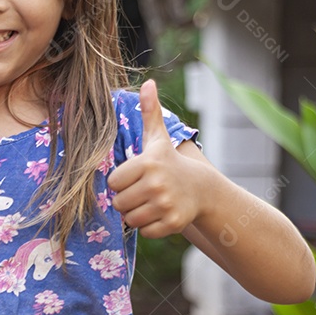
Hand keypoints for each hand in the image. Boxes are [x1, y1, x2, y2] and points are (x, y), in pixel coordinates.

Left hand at [107, 80, 203, 238]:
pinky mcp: (172, 223)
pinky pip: (145, 232)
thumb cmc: (169, 162)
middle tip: (143, 192)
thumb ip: (149, 112)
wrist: (201, 189)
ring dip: (137, 214)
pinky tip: (160, 213)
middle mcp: (157, 184)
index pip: (113, 182)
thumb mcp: (158, 138)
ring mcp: (165, 205)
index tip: (136, 177)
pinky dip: (150, 226)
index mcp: (148, 163)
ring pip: (130, 219)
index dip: (122, 181)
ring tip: (150, 202)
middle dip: (128, 199)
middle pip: (119, 202)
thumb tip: (148, 83)